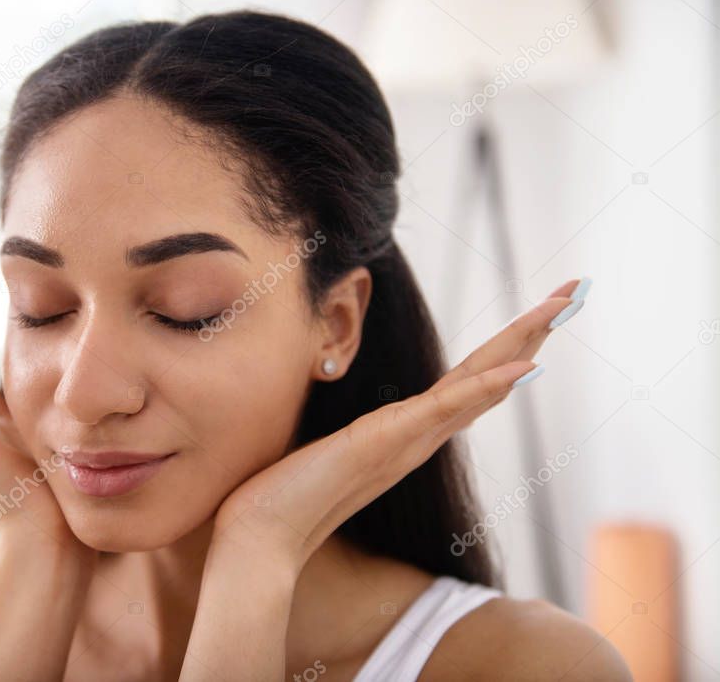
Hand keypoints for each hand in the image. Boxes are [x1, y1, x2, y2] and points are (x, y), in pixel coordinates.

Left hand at [212, 278, 588, 572]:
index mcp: (402, 435)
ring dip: (523, 343)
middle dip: (530, 334)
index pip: (464, 384)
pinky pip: (444, 410)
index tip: (535, 319)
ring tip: (561, 307)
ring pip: (478, 384)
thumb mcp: (317, 449)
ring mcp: (405, 442)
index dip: (502, 352)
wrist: (262, 540)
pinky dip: (486, 388)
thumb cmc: (282, 497)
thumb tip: (337, 422)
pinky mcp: (385, 444)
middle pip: (487, 377)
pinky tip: (522, 367)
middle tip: (572, 294)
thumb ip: (341, 435)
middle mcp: (415, 439)